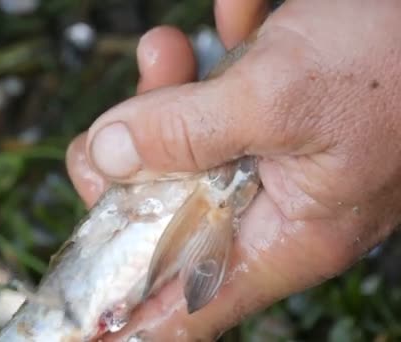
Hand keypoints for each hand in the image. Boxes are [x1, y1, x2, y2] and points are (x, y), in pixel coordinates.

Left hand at [66, 0, 400, 339]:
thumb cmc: (396, 60)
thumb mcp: (282, 98)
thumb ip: (187, 132)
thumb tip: (106, 155)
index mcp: (289, 232)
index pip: (193, 302)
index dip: (132, 316)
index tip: (82, 328)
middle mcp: (279, 203)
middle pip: (169, 209)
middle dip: (130, 163)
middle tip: (110, 127)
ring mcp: (274, 155)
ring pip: (185, 147)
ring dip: (163, 96)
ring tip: (162, 51)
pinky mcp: (273, 110)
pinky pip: (216, 98)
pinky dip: (207, 64)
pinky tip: (235, 24)